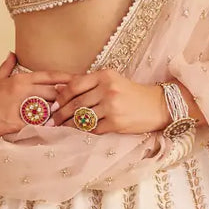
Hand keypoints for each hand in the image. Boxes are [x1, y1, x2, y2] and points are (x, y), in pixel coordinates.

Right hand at [0, 52, 71, 138]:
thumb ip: (7, 66)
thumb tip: (13, 53)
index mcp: (20, 79)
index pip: (49, 76)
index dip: (65, 77)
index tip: (78, 78)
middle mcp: (24, 91)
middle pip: (54, 91)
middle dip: (66, 96)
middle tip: (79, 98)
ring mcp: (22, 107)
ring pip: (50, 107)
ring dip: (60, 111)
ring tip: (72, 113)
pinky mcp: (20, 122)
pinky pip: (40, 123)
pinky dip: (50, 125)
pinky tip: (59, 126)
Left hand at [50, 70, 170, 133]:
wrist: (157, 106)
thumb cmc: (131, 93)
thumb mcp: (112, 81)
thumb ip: (88, 84)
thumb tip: (59, 90)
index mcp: (105, 76)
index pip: (74, 86)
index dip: (60, 97)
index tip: (53, 106)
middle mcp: (108, 89)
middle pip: (76, 103)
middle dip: (61, 114)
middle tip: (52, 121)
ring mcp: (112, 107)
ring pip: (82, 118)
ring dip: (69, 125)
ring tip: (61, 128)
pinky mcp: (116, 123)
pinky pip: (93, 129)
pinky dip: (84, 132)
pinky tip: (78, 133)